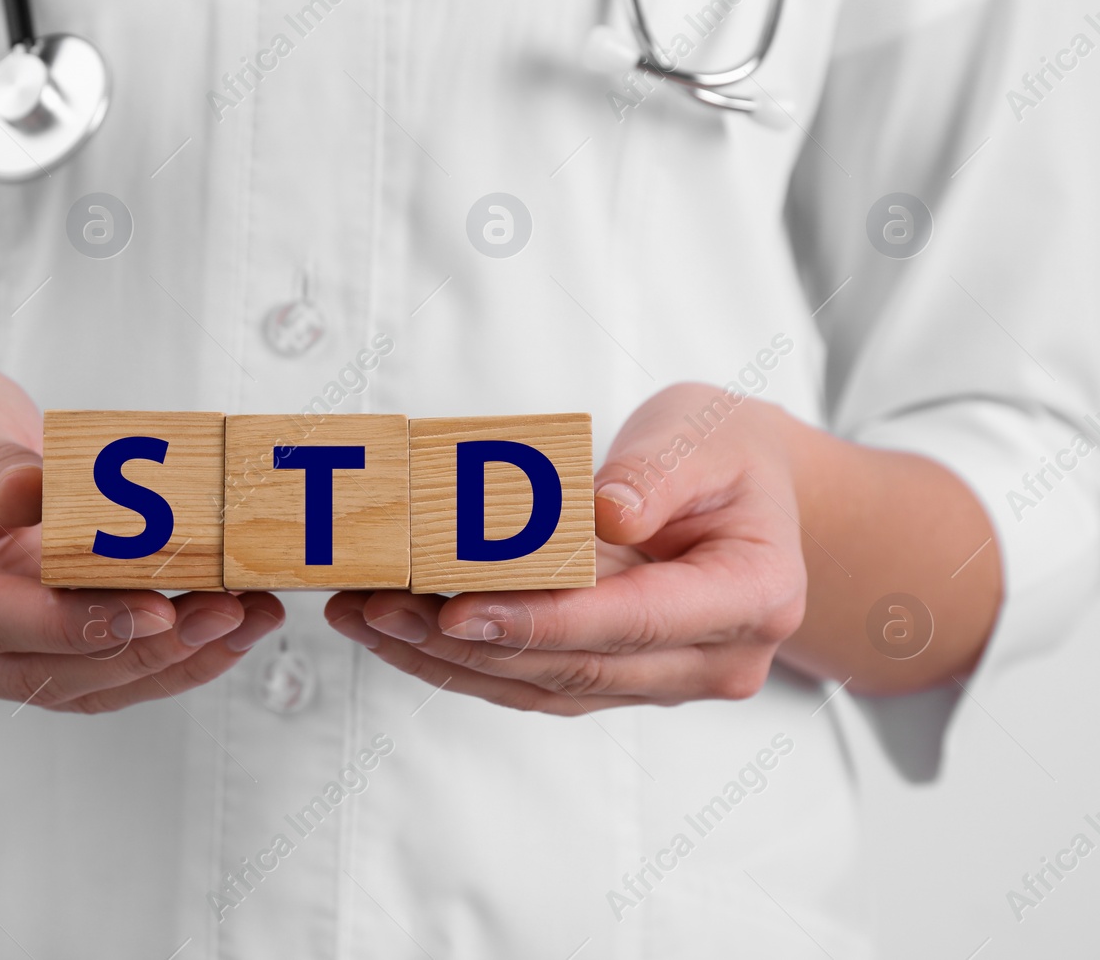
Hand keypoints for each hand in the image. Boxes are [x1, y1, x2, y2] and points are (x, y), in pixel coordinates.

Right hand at [0, 360, 283, 712]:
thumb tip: (34, 494)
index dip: (70, 622)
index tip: (153, 611)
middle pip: (38, 668)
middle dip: (141, 648)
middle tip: (225, 611)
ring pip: (76, 685)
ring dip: (169, 661)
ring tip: (245, 617)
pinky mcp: (23, 655)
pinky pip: (97, 674)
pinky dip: (164, 656)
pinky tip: (226, 625)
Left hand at [324, 384, 805, 713]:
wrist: (750, 494)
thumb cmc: (728, 456)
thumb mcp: (705, 436)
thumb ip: (659, 474)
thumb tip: (604, 513)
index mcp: (754, 597)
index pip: (634, 620)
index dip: (542, 620)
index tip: (460, 611)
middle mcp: (714, 660)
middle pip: (574, 665)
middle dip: (467, 643)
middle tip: (379, 606)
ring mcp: (664, 679)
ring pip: (542, 685)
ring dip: (447, 659)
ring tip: (366, 615)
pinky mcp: (616, 677)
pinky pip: (532, 680)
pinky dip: (462, 659)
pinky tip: (397, 628)